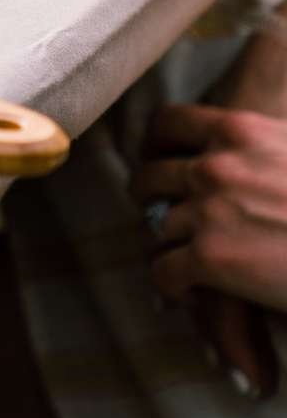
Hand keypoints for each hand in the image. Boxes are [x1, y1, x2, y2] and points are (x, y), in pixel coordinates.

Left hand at [134, 103, 286, 397]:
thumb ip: (265, 145)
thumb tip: (243, 143)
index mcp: (239, 130)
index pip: (168, 124)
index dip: (156, 145)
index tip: (157, 159)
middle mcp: (214, 166)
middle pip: (151, 178)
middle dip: (155, 199)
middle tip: (165, 215)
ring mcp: (208, 212)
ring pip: (158, 228)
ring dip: (172, 245)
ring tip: (187, 260)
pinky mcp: (210, 259)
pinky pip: (164, 272)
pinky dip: (172, 286)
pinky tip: (187, 294)